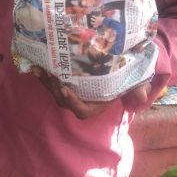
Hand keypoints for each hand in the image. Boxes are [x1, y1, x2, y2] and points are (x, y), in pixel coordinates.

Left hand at [32, 67, 151, 118]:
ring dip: (45, 82)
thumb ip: (138, 89)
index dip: (73, 102)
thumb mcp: (134, 83)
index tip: (65, 90)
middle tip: (50, 75)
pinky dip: (43, 76)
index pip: (82, 111)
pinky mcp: (63, 83)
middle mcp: (81, 101)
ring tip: (39, 69)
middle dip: (54, 89)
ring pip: (54, 92)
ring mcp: (71, 93)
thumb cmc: (124, 77)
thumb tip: (142, 95)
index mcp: (95, 105)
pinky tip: (35, 65)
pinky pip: (51, 83)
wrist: (117, 66)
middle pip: (63, 100)